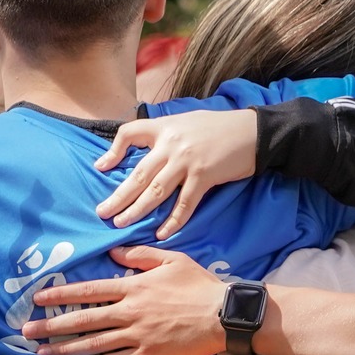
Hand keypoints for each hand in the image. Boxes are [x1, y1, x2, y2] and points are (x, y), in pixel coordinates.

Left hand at [19, 247, 226, 354]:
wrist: (224, 316)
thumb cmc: (199, 286)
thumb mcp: (171, 260)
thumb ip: (140, 256)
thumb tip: (114, 253)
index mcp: (133, 287)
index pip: (88, 290)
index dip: (60, 294)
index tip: (38, 298)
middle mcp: (129, 312)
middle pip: (82, 319)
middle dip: (51, 326)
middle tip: (26, 332)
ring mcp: (137, 336)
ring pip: (92, 344)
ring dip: (64, 349)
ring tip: (42, 353)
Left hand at [93, 110, 258, 238]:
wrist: (252, 131)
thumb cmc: (218, 127)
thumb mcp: (185, 121)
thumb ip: (164, 133)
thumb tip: (145, 147)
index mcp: (164, 127)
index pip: (130, 133)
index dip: (113, 151)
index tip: (101, 167)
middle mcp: (172, 144)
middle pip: (138, 174)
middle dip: (118, 196)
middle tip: (102, 212)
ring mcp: (187, 161)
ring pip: (156, 191)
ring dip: (137, 210)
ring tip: (121, 223)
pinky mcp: (205, 176)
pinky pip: (184, 203)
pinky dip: (172, 220)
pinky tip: (161, 233)